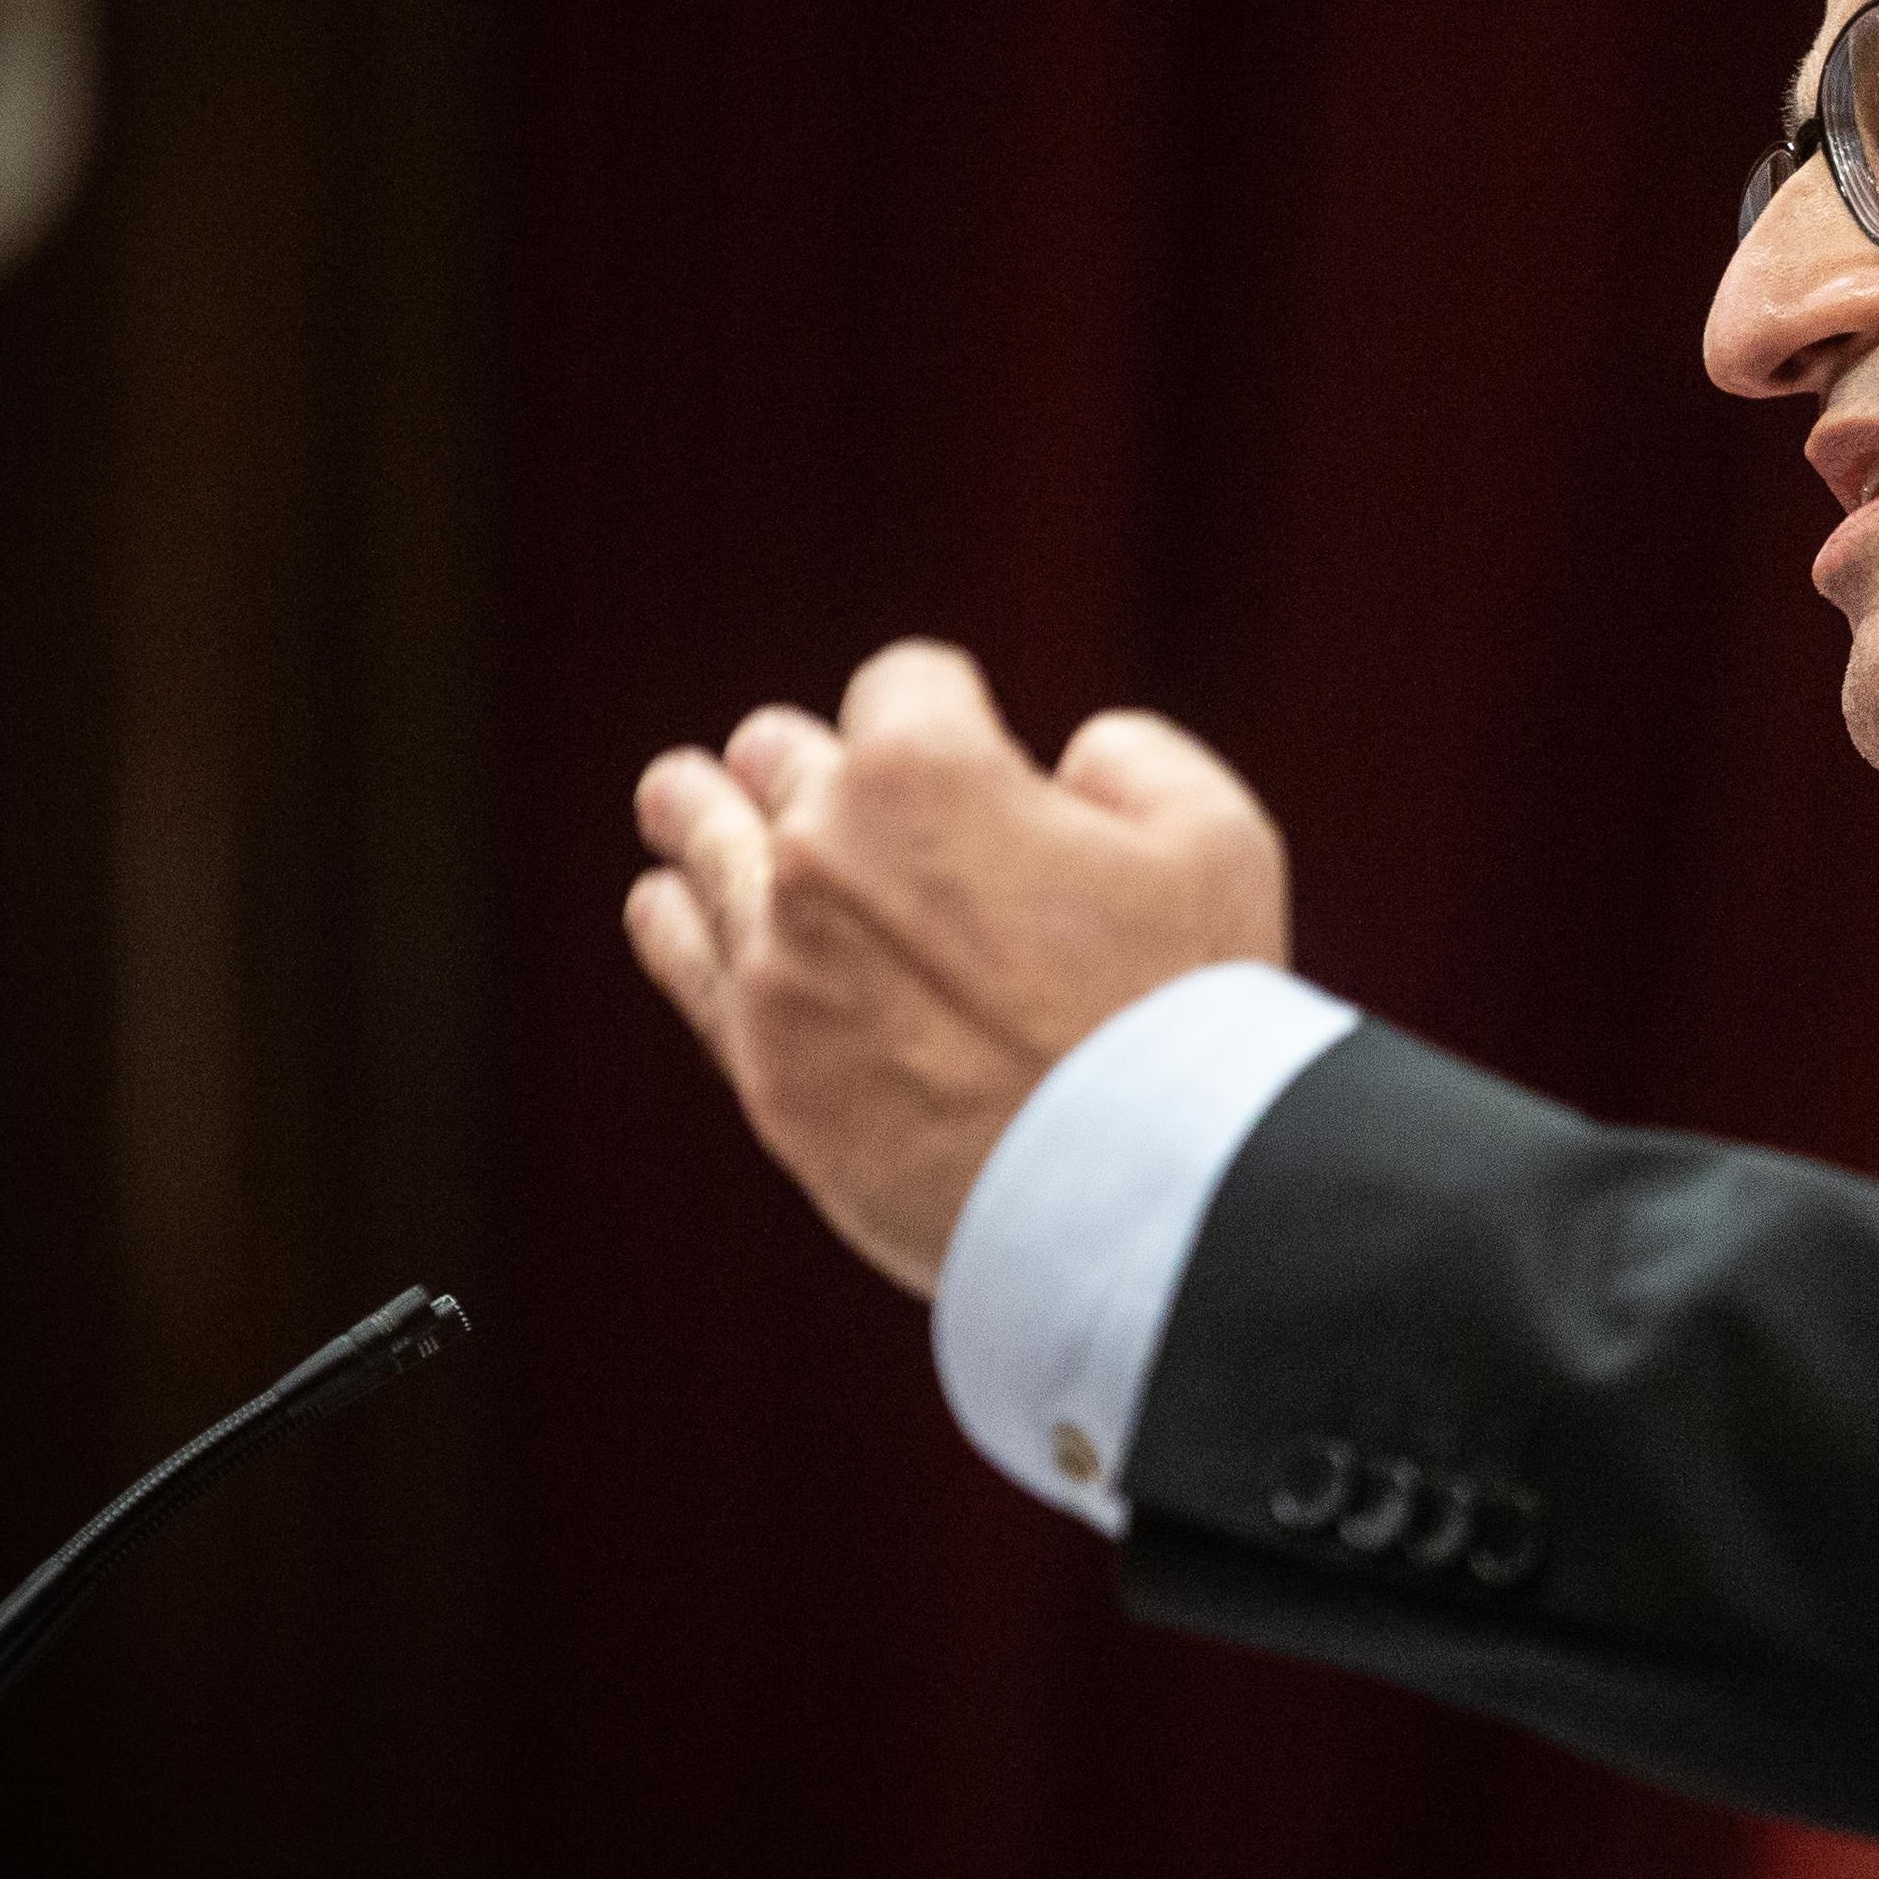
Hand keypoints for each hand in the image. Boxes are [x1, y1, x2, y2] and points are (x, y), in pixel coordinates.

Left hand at [623, 638, 1287, 1294]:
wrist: (1134, 1193)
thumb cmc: (1187, 1009)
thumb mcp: (1212, 836)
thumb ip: (1128, 757)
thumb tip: (1066, 765)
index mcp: (921, 767)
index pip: (903, 684)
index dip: (946, 705)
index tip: (970, 740)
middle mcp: (819, 848)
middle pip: (785, 759)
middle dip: (809, 756)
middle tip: (799, 766)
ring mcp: (776, 962)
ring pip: (708, 845)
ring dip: (700, 810)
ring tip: (679, 797)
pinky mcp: (764, 1065)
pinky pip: (686, 960)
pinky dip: (675, 918)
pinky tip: (666, 901)